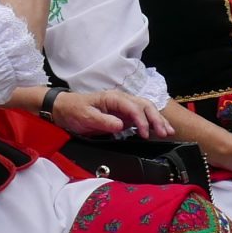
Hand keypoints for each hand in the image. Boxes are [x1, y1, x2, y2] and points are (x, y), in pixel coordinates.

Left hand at [49, 89, 172, 137]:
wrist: (64, 108)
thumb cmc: (74, 110)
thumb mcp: (85, 117)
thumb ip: (103, 121)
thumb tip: (121, 126)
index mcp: (113, 98)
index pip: (133, 107)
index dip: (141, 120)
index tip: (145, 134)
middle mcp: (121, 100)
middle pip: (145, 106)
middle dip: (156, 119)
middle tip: (164, 133)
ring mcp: (123, 107)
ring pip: (146, 110)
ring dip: (158, 120)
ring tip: (168, 131)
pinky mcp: (123, 115)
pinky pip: (141, 117)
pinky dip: (151, 123)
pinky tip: (159, 130)